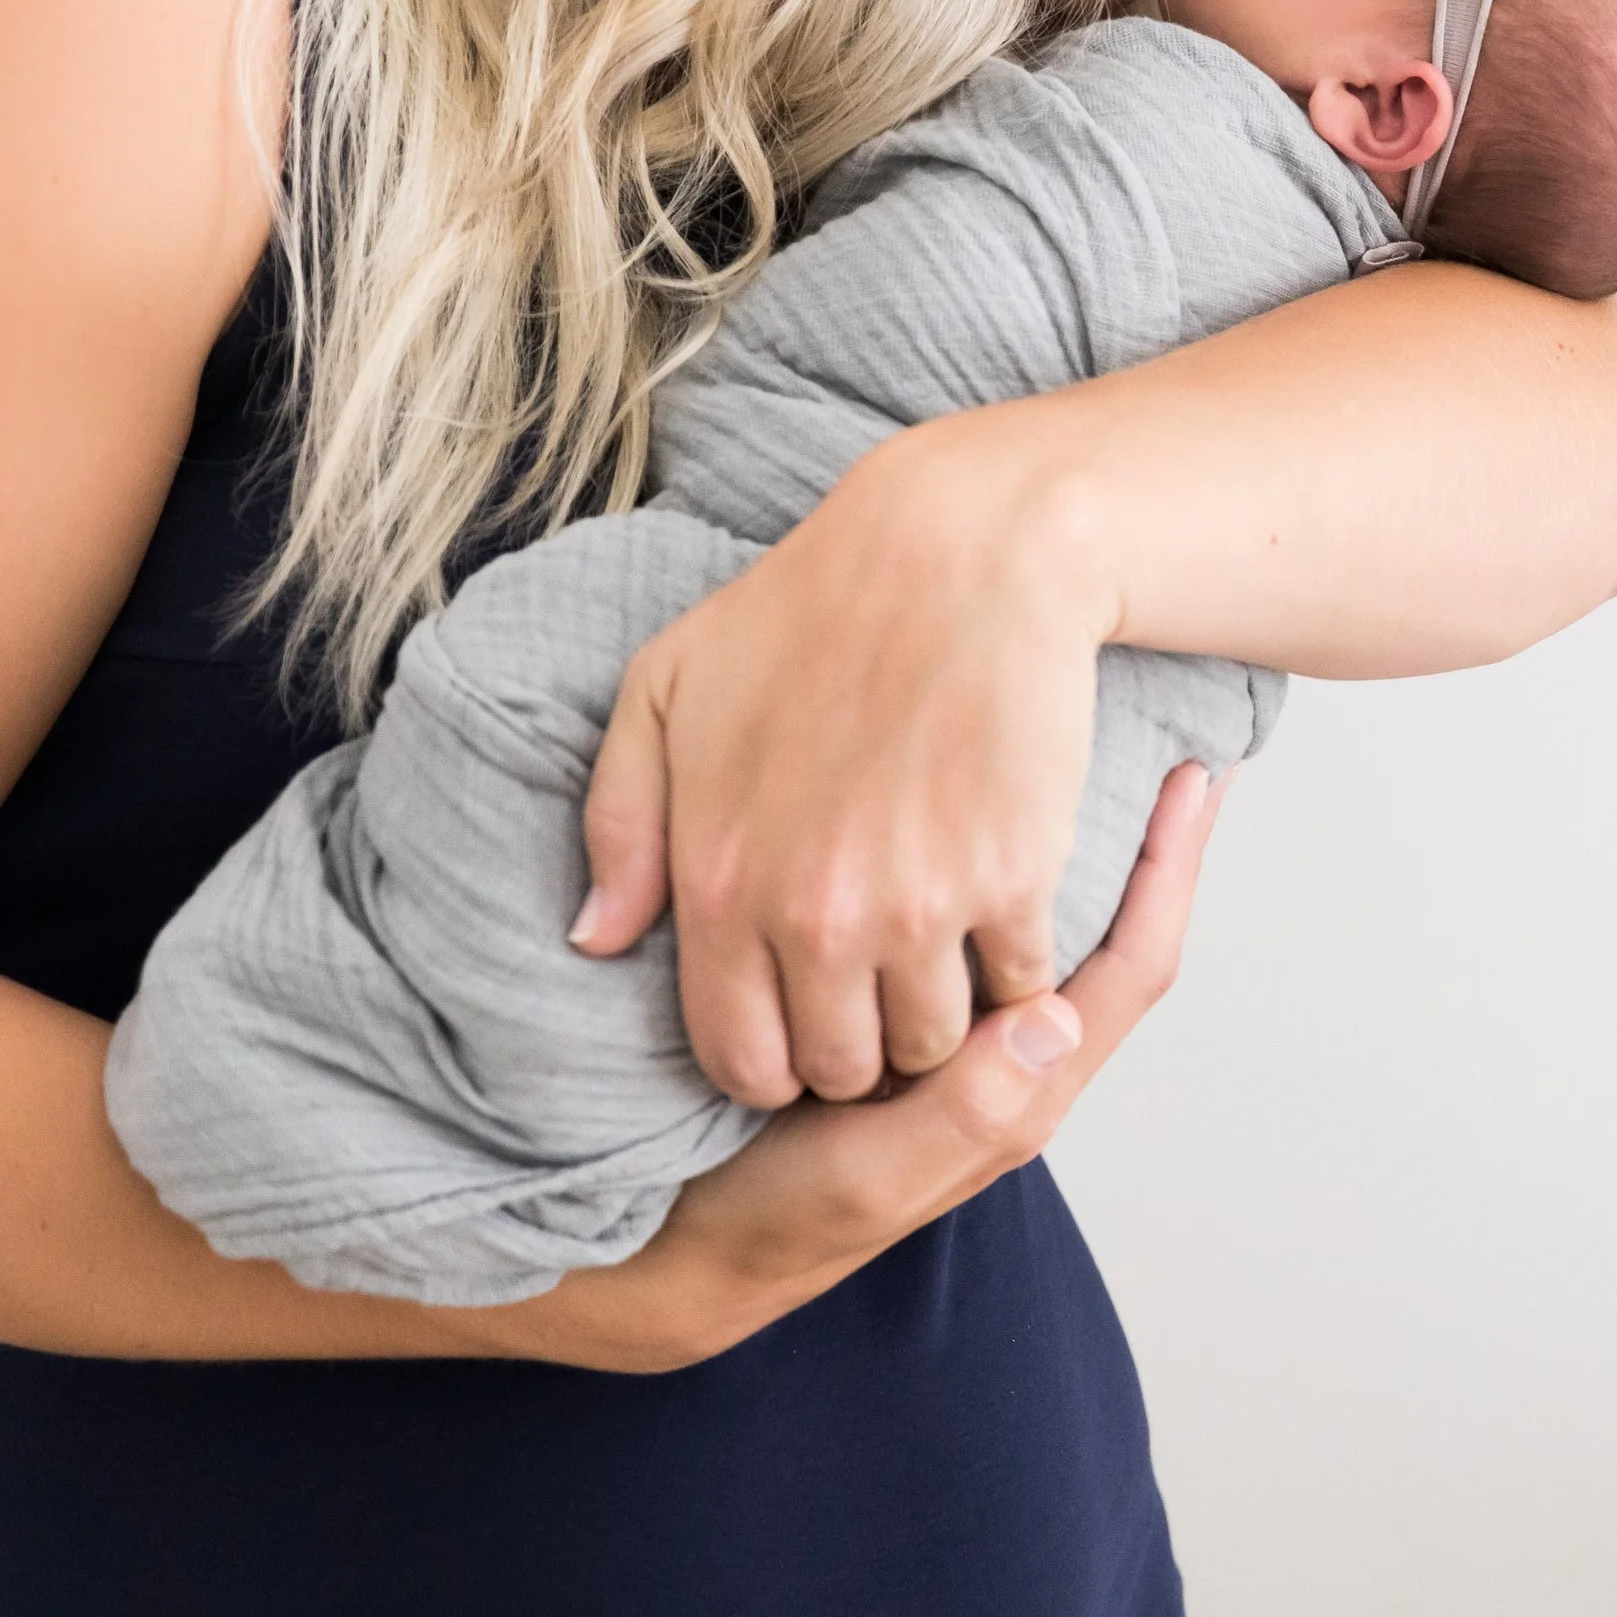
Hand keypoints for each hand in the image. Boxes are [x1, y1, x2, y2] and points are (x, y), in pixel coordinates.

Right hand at [532, 762, 1217, 1370]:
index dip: (1170, 874)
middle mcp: (999, 1057)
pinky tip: (969, 811)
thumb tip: (1056, 1013)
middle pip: (1102, 932)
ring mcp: (949, 1037)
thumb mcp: (872, 1179)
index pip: (1128, 969)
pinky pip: (962, 933)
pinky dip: (986, 872)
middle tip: (1161, 745)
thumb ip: (969, 1111)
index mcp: (1015, 1091)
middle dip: (1141, 846)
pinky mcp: (890, 1015)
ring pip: (1035, 922)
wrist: (679, 1249)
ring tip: (1079, 747)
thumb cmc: (780, 1218)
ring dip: (1071, 848)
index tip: (1196, 781)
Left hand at [571, 414, 1119, 1105]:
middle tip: (880, 985)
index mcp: (724, 884)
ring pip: (935, 1044)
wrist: (961, 548)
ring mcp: (920, 906)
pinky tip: (1004, 911)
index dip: (774, 1058)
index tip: (803, 1016)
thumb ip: (619, 824)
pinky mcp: (1015, 880)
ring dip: (942, 1013)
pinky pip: (1020, 985)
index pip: (742, 1060)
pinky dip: (1018, 969)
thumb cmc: (810, 607)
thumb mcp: (667, 690)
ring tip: (943, 952)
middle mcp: (817, 916)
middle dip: (860, 1042)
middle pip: (845, 1068)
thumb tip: (596, 939)